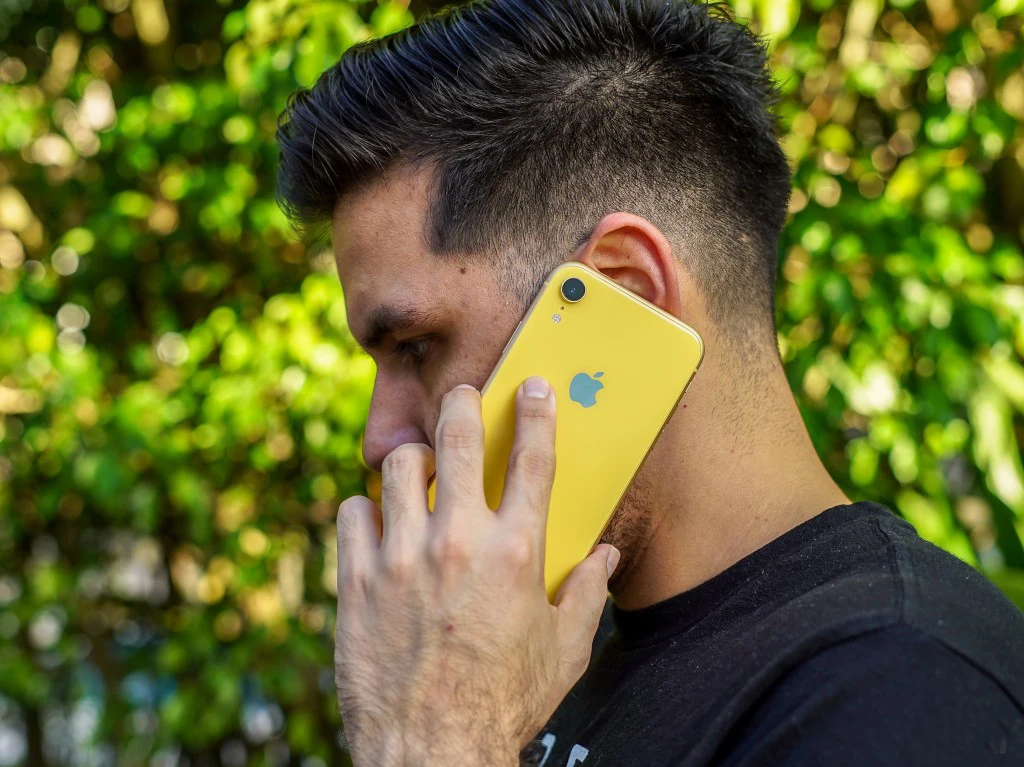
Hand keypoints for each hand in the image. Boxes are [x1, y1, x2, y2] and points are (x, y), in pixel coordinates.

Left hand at [334, 377, 619, 765]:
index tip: (531, 388)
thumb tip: (604, 557)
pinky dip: (366, 511)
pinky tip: (379, 525)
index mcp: (517, 554)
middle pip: (458, 439)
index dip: (536, 413)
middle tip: (460, 399)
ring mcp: (402, 557)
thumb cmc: (502, 704)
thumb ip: (587, 594)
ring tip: (418, 473)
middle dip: (461, 404)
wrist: (433, 753)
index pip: (533, 460)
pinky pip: (353, 513)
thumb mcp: (563, 652)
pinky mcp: (357, 581)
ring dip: (412, 462)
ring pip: (398, 466)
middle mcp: (459, 542)